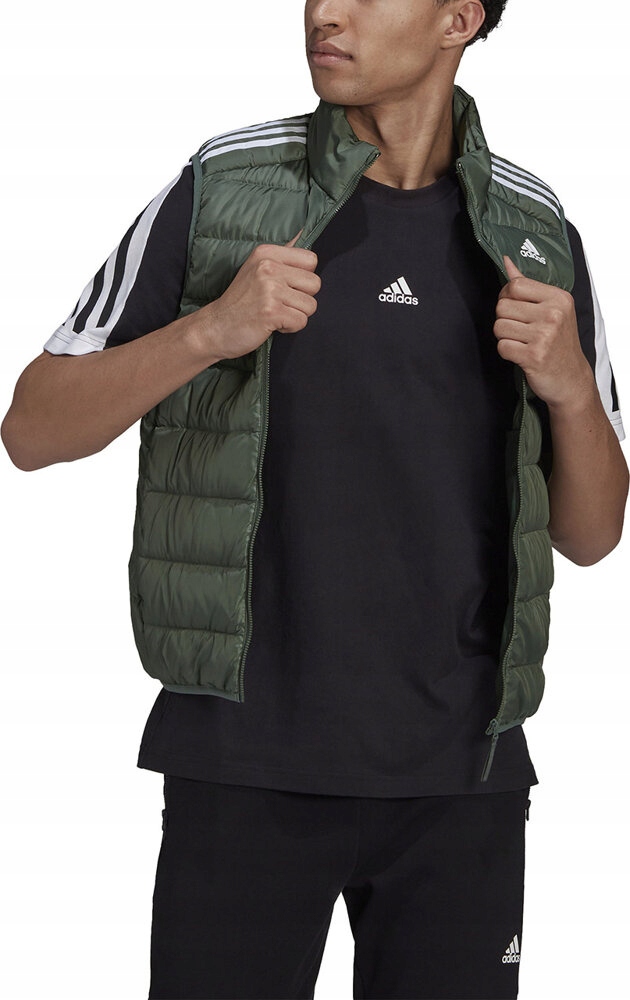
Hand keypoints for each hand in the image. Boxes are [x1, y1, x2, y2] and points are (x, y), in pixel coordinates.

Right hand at [200, 231, 320, 360]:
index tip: (285, 286)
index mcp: (266, 253)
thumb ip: (281, 255)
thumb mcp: (256, 268)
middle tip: (280, 303)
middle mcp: (268, 267)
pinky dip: (290, 328)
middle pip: (315, 284)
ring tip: (275, 313)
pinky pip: (301, 321)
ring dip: (296, 315)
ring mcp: (270, 289)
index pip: (311, 260)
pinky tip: (272, 323)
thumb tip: (302, 232)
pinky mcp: (272, 312)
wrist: (215, 327)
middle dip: (302, 299)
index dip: (303, 278)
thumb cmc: (239, 301)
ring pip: (310, 305)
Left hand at [494, 256, 593, 407]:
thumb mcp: (552, 309)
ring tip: (522, 342)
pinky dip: (507, 352)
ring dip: (505, 337)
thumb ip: (527, 285)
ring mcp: (544, 336)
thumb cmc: (559, 343)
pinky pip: (502, 347)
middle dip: (505, 319)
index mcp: (558, 298)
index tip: (515, 308)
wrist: (571, 378)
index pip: (515, 285)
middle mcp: (553, 314)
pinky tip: (521, 354)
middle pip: (502, 306)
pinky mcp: (534, 356)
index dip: (507, 297)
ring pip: (499, 327)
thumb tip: (506, 261)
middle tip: (520, 330)